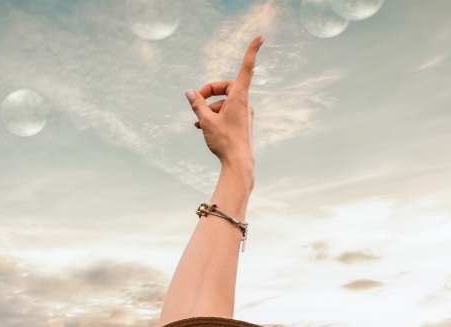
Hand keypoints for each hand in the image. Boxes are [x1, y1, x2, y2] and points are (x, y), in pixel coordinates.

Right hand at [185, 36, 262, 169]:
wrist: (239, 165)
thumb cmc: (224, 142)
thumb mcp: (206, 121)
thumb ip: (197, 104)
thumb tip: (190, 92)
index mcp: (239, 98)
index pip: (247, 68)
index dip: (252, 52)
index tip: (260, 37)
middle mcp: (245, 104)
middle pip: (227, 87)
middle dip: (210, 92)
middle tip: (196, 100)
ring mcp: (245, 114)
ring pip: (225, 103)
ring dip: (210, 108)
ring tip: (197, 120)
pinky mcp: (243, 124)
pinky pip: (228, 113)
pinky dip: (216, 115)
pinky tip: (202, 126)